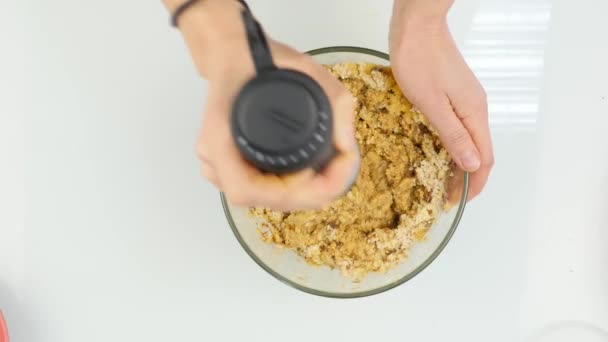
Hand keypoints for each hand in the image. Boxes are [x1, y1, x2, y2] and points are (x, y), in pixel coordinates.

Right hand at [170, 0, 358, 209]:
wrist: (233, 55)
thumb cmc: (262, 60)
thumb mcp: (308, 69)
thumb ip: (337, 101)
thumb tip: (346, 146)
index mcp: (220, 135)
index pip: (247, 189)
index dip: (287, 193)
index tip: (320, 175)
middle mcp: (212, 157)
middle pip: (259, 200)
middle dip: (306, 195)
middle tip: (338, 173)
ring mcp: (215, 165)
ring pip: (259, 200)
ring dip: (297, 195)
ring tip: (327, 173)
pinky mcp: (226, 167)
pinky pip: (257, 191)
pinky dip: (285, 190)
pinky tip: (306, 176)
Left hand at [389, 0, 493, 199]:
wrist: (417, 26)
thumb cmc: (419, 60)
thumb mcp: (431, 103)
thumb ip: (452, 134)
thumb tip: (472, 164)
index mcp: (474, 113)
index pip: (484, 158)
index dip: (473, 184)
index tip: (457, 202)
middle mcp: (475, 108)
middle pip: (478, 151)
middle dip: (465, 178)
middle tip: (445, 196)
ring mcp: (466, 99)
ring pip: (468, 139)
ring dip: (457, 162)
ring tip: (439, 180)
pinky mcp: (454, 92)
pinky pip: (459, 126)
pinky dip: (450, 145)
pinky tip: (435, 150)